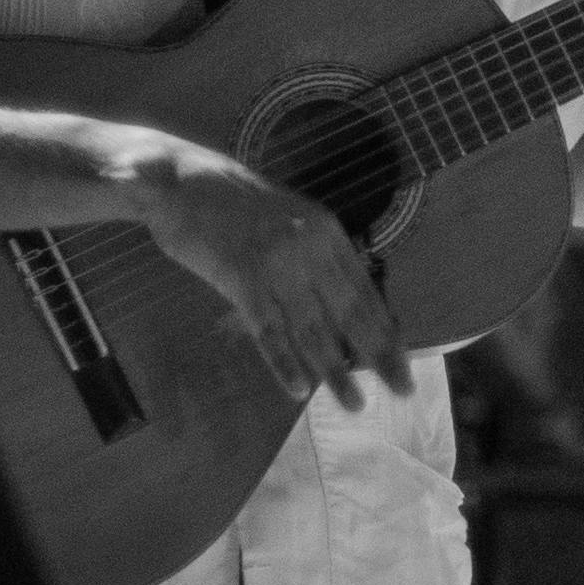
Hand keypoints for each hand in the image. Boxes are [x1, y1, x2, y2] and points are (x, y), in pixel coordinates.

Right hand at [120, 137, 406, 402]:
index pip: (365, 290)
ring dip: (335, 371)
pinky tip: (299, 388)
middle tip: (402, 390)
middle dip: (379, 355)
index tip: (403, 360)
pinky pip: (268, 331)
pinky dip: (284, 363)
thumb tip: (340, 303)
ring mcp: (277, 264)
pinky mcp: (241, 279)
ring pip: (314, 329)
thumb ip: (315, 254)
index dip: (386, 328)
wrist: (179, 180)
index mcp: (327, 231)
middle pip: (351, 313)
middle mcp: (310, 248)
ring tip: (354, 404)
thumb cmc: (233, 203)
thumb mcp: (290, 219)